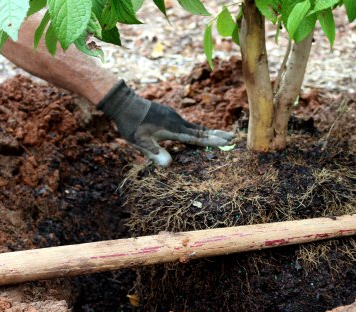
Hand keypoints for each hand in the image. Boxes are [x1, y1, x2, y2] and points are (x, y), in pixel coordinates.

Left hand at [97, 80, 233, 165]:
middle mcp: (177, 121)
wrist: (123, 103)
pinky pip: (187, 124)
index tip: (225, 142)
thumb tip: (168, 165)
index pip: (196, 137)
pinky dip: (197, 130)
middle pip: (201, 130)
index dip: (211, 141)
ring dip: (208, 132)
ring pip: (194, 126)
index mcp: (173, 128)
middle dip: (216, 134)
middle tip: (232, 136)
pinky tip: (198, 133)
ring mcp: (173, 116)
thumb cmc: (131, 125)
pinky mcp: (169, 114)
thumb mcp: (140, 142)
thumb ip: (154, 153)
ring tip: (220, 135)